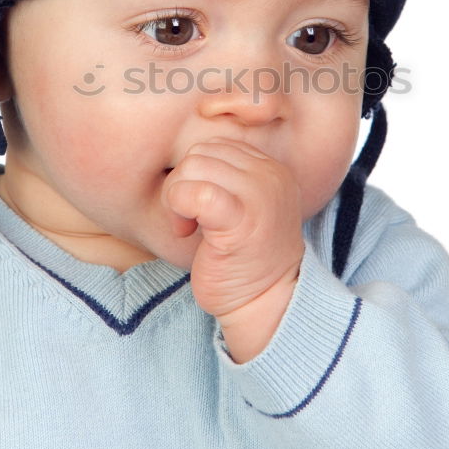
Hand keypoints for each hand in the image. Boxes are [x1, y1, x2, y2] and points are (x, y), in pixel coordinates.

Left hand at [161, 137, 303, 344]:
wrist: (267, 304)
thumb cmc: (244, 259)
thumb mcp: (244, 205)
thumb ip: (226, 177)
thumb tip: (186, 159)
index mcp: (271, 169)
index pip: (216, 144)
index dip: (197, 174)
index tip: (201, 208)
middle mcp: (270, 176)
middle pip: (200, 152)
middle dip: (183, 184)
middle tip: (189, 219)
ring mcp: (259, 195)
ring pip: (192, 167)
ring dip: (177, 198)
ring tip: (189, 227)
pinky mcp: (241, 220)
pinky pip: (192, 193)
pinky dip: (177, 210)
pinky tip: (186, 233)